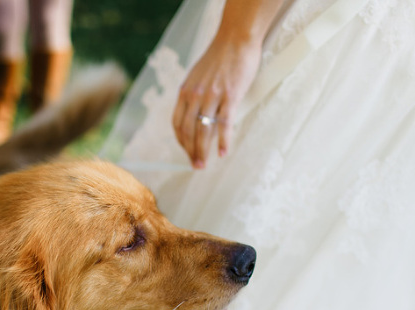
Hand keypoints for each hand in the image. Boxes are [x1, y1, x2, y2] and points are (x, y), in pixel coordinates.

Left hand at [172, 37, 262, 168]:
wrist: (236, 39)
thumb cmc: (219, 57)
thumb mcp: (198, 76)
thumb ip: (194, 95)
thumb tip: (195, 115)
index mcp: (185, 91)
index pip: (178, 123)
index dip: (181, 141)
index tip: (186, 151)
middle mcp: (195, 96)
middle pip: (189, 131)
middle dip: (190, 151)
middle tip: (195, 165)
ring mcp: (212, 96)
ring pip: (204, 131)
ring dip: (203, 151)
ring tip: (203, 164)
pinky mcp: (230, 96)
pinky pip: (224, 124)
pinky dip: (223, 141)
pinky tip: (223, 153)